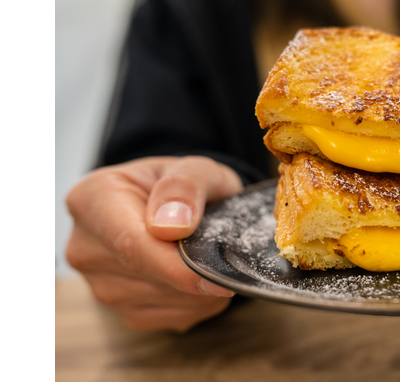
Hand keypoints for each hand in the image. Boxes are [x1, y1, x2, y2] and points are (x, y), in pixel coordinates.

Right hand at [66, 156, 242, 331]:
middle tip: (228, 252)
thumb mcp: (195, 168)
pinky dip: (199, 303)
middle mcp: (85, 246)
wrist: (179, 207)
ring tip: (210, 257)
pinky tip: (201, 278)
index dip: (177, 266)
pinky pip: (172, 317)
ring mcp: (100, 284)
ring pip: (164, 301)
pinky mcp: (124, 310)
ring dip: (201, 289)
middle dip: (196, 271)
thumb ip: (185, 186)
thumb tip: (172, 225)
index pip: (131, 244)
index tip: (218, 276)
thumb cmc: (185, 186)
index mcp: (92, 199)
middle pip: (148, 276)